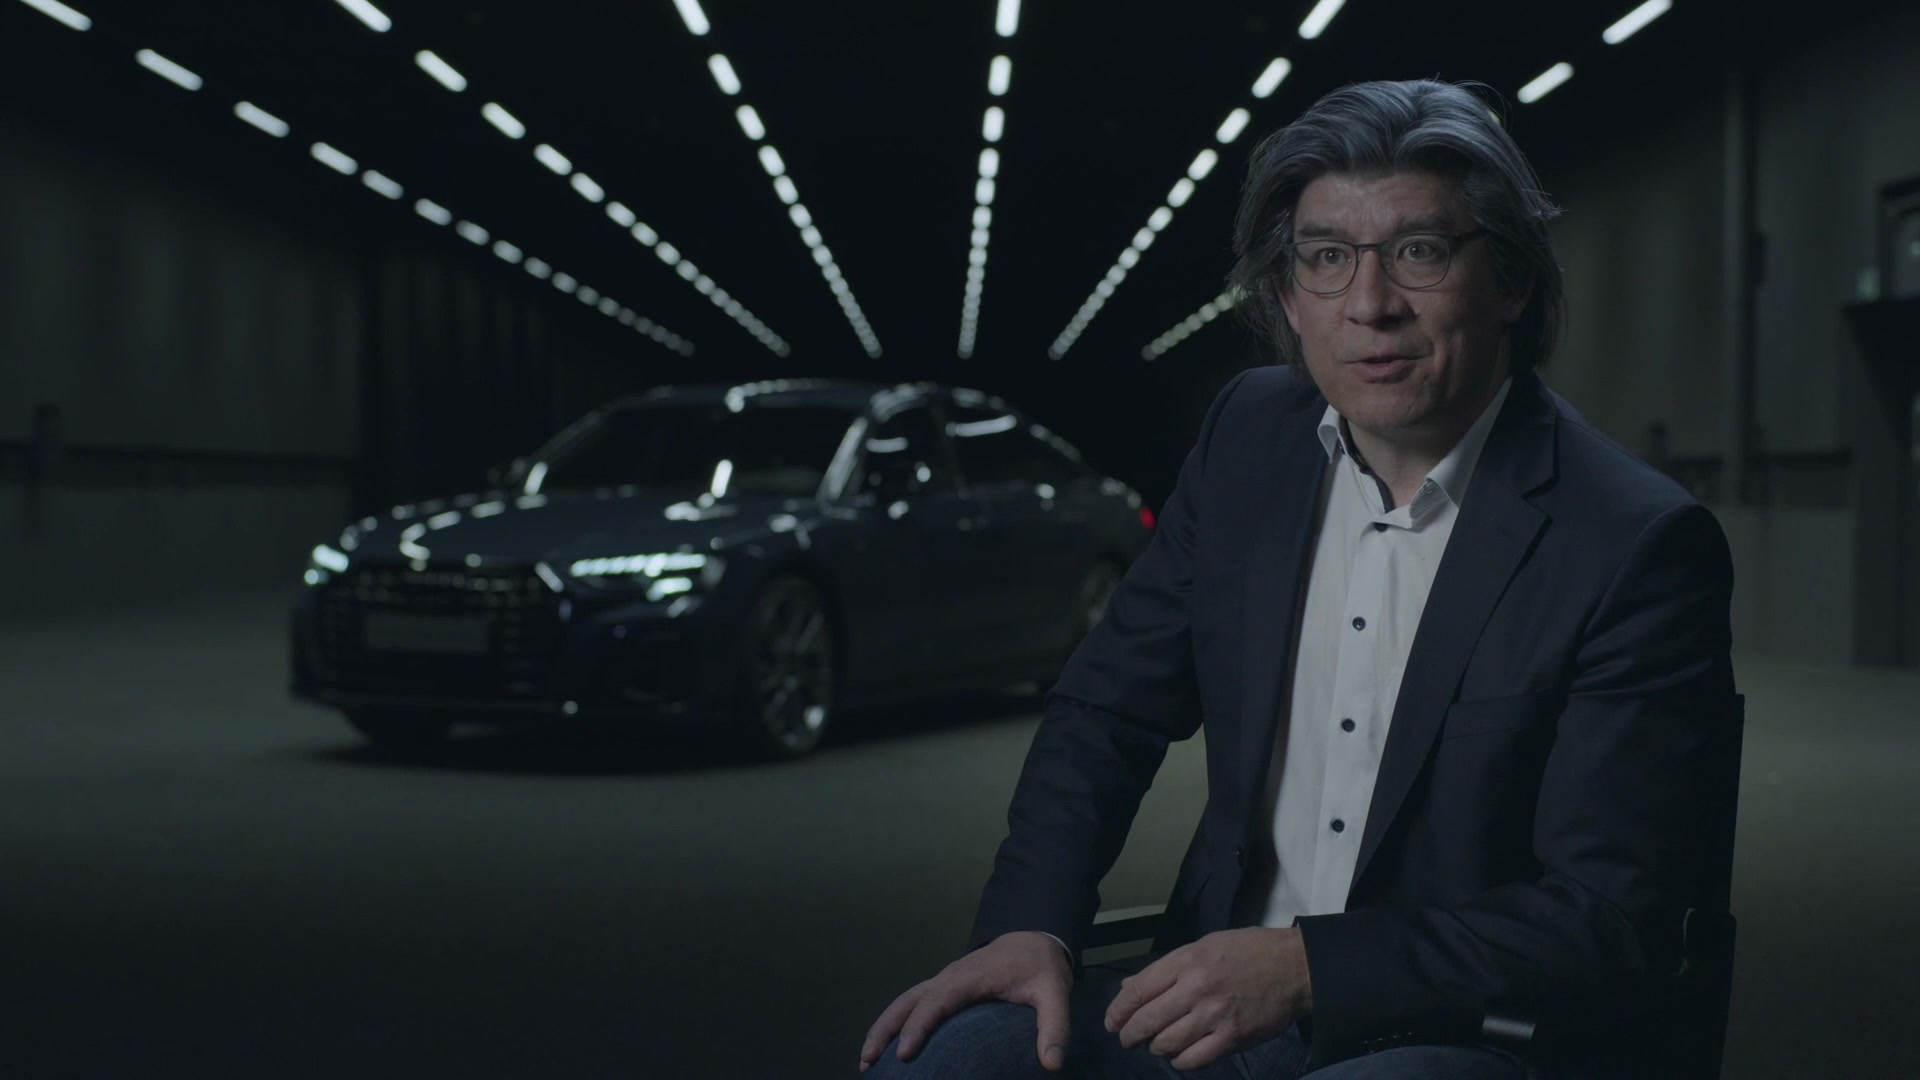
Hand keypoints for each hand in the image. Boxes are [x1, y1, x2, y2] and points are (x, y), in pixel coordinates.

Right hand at [859, 930, 1073, 1072]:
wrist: (1035, 938)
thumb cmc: (1041, 967)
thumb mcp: (1056, 994)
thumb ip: (1055, 1027)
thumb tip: (1052, 1064)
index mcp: (971, 977)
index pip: (938, 1001)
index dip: (919, 1026)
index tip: (904, 1053)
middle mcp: (949, 977)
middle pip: (908, 1001)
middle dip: (885, 1029)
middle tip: (867, 1062)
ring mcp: (943, 980)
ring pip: (904, 1000)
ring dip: (883, 1026)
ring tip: (866, 1059)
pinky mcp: (944, 987)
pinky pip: (912, 1002)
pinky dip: (895, 1021)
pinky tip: (889, 1045)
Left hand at [1103, 927, 1312, 1069]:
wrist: (1294, 968)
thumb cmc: (1248, 951)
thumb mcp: (1205, 946)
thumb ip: (1167, 968)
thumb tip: (1131, 986)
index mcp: (1187, 961)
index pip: (1138, 990)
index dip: (1118, 1010)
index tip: (1112, 1021)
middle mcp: (1196, 989)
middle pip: (1147, 1021)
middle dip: (1130, 1034)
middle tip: (1126, 1039)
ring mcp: (1214, 1016)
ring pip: (1167, 1043)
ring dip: (1155, 1047)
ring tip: (1155, 1044)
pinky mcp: (1232, 1039)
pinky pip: (1194, 1060)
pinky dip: (1180, 1061)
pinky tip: (1179, 1055)